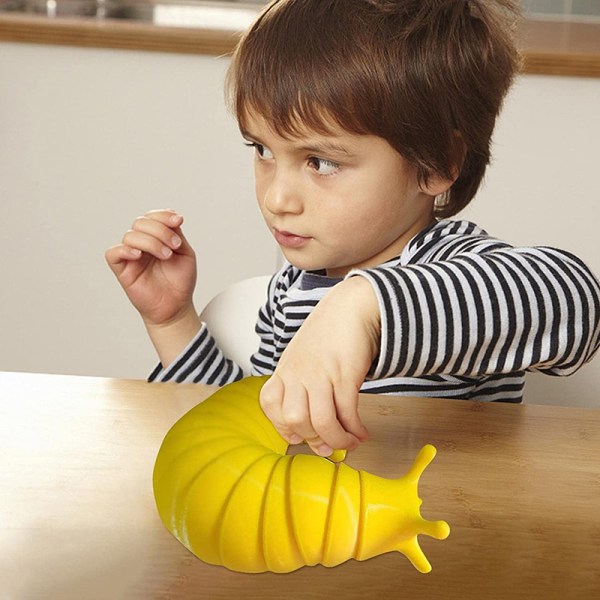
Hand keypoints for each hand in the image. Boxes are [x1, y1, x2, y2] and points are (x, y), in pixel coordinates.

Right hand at [105, 209, 200, 365]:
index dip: (163, 215)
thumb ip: (177, 234)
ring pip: (130, 235)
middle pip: (141, 222)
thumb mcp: (185, 253)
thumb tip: (172, 215)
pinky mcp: (122, 269)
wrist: (176, 306)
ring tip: (166, 256)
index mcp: (156, 237)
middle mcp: (141, 244)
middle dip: (161, 230)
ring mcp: (131, 256)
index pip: (152, 217)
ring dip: (151, 242)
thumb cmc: (180, 281)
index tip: (178, 221)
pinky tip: (139, 255)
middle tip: (175, 246)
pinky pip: (113, 253)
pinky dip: (125, 250)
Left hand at [259, 277, 379, 456]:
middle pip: (295, 420)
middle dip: (314, 439)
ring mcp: (320, 373)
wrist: (352, 306)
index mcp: (285, 369)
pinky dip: (354, 430)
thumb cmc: (329, 333)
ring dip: (337, 440)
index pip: (270, 405)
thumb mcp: (303, 357)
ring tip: (350, 442)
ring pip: (321, 422)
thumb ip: (301, 385)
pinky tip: (361, 432)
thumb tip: (313, 426)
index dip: (283, 427)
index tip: (301, 437)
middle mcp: (298, 372)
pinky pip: (347, 412)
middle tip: (330, 444)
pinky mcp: (344, 374)